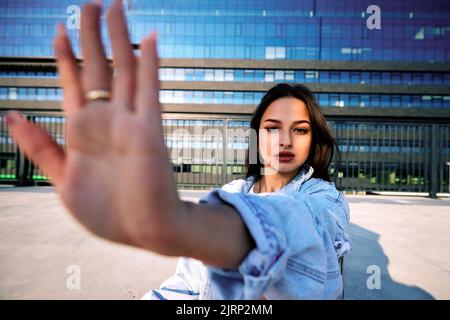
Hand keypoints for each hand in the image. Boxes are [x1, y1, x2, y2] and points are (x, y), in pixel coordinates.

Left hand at [6, 0, 181, 250]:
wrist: (143, 231)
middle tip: (90, 3)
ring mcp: (129, 122)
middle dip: (92, 34)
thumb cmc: (106, 212)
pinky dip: (150, 65)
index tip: (60, 30)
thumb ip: (40, 147)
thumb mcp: (62, 180)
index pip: (74, 82)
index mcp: (82, 130)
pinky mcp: (150, 131)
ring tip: (116, 6)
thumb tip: (11, 115)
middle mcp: (106, 120)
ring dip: (119, 37)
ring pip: (124, 70)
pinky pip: (150, 92)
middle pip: (98, 67)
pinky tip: (150, 39)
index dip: (66, 55)